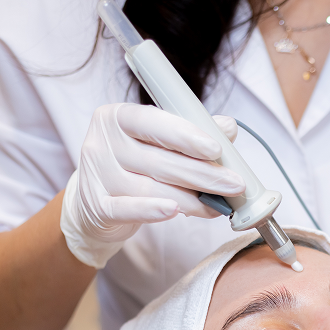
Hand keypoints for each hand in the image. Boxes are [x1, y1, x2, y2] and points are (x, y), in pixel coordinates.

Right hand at [60, 103, 244, 267]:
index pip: (153, 122)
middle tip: (235, 184)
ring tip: (218, 206)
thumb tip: (228, 127)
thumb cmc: (135, 166)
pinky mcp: (97, 206)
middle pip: (160, 160)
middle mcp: (103, 143)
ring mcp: (97, 175)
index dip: (185, 136)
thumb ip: (191, 134)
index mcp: (118, 117)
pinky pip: (128, 209)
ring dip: (191, 199)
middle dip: (203, 174)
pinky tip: (176, 211)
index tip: (216, 150)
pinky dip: (152, 211)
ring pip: (151, 188)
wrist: (95, 203)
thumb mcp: (158, 143)